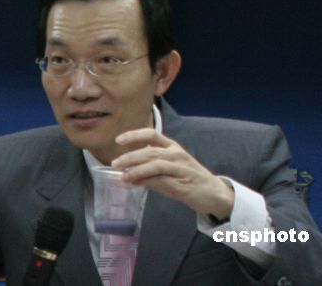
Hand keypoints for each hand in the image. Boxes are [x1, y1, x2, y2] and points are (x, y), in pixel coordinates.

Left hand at [111, 128, 233, 220]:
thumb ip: (149, 169)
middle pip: (150, 151)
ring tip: (122, 176)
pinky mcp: (181, 184)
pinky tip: (135, 184)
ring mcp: (180, 168)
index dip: (134, 135)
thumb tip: (125, 174)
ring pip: (154, 165)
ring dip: (136, 170)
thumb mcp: (169, 169)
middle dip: (130, 156)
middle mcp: (176, 154)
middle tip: (115, 163)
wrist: (213, 193)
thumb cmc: (187, 178)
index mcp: (172, 146)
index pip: (151, 135)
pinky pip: (160, 181)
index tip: (119, 140)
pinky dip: (145, 182)